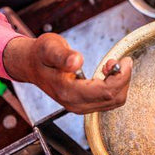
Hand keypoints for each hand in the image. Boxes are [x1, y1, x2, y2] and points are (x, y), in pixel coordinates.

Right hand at [3, 34, 131, 113]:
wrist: (30, 64)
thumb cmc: (41, 54)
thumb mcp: (49, 48)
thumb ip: (63, 55)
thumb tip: (77, 61)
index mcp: (68, 92)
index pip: (106, 91)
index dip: (121, 76)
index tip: (124, 60)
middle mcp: (75, 104)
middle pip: (114, 99)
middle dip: (123, 79)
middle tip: (119, 60)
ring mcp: (79, 107)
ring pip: (113, 102)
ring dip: (119, 83)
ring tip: (111, 65)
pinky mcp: (83, 104)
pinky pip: (108, 101)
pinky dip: (114, 87)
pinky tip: (107, 73)